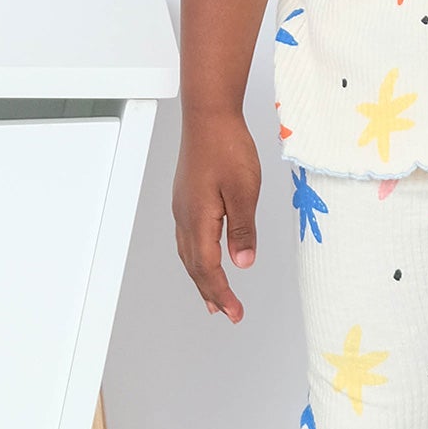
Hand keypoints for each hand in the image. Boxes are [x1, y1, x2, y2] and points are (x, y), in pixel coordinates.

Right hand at [174, 112, 262, 321]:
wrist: (208, 115)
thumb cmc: (227, 146)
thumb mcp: (244, 190)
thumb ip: (242, 229)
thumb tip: (242, 263)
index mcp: (198, 219)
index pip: (208, 268)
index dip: (222, 293)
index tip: (234, 313)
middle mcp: (184, 217)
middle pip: (194, 266)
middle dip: (210, 292)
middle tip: (226, 314)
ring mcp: (182, 207)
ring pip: (188, 254)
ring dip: (200, 278)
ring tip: (212, 298)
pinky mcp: (186, 197)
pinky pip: (187, 238)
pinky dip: (196, 258)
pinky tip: (204, 257)